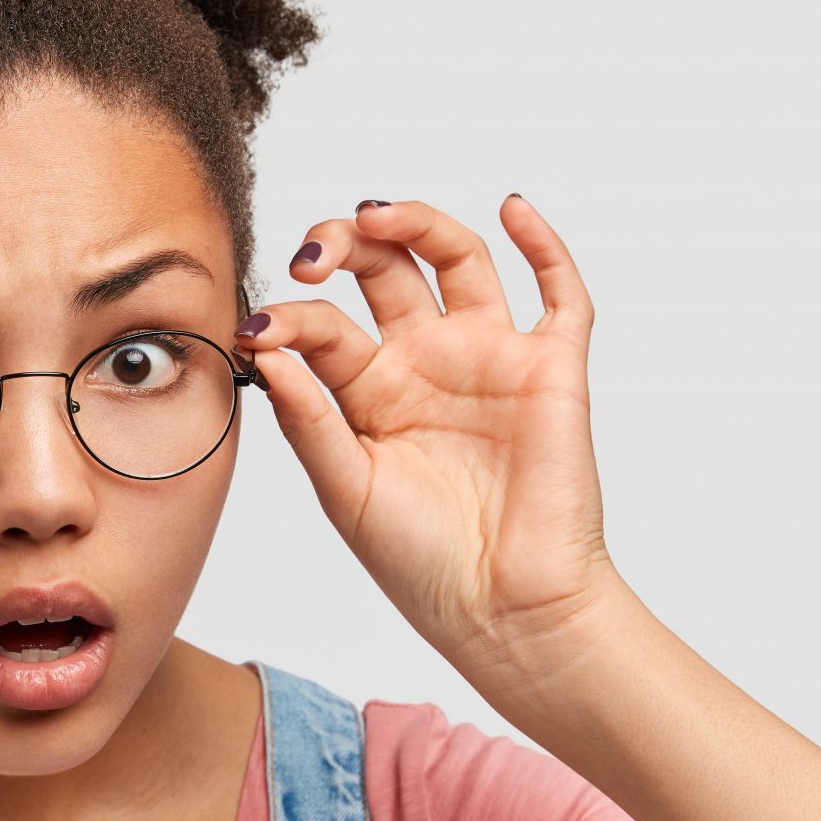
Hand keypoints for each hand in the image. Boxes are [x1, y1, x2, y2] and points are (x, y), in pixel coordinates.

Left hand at [235, 195, 625, 691]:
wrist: (503, 611)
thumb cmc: (421, 564)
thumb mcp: (344, 489)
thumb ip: (306, 418)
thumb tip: (264, 348)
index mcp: (370, 391)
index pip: (326, 324)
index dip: (291, 313)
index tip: (260, 326)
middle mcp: (427, 362)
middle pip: (386, 268)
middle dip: (346, 243)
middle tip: (317, 251)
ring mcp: (489, 358)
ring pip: (458, 258)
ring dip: (419, 222)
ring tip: (377, 215)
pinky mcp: (551, 368)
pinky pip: (560, 293)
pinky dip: (543, 243)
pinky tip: (512, 209)